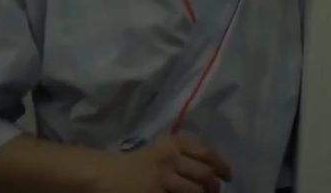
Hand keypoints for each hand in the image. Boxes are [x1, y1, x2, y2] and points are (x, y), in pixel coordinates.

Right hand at [92, 132, 232, 192]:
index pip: (205, 152)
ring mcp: (163, 178)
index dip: (221, 164)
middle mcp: (170, 157)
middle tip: (215, 192)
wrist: (101, 175)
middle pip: (204, 173)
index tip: (228, 175)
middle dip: (214, 185)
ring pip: (196, 190)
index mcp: (172, 142)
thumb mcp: (159, 149)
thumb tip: (211, 168)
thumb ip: (181, 153)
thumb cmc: (132, 163)